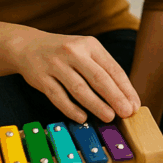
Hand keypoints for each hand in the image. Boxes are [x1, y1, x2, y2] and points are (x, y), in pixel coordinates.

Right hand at [13, 32, 140, 122]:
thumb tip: (124, 97)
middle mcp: (74, 52)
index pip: (113, 69)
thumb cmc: (65, 54)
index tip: (134, 104)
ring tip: (109, 117)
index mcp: (90, 45)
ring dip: (96, 104)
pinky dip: (71, 108)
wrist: (27, 46)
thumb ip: (102, 70)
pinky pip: (58, 96)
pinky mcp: (40, 77)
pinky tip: (82, 117)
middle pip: (98, 78)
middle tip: (126, 112)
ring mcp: (56, 64)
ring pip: (79, 88)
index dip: (125, 88)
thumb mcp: (85, 52)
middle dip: (115, 97)